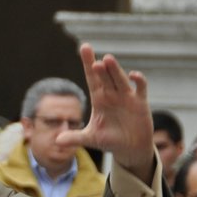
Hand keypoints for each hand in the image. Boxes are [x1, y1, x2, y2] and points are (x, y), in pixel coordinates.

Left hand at [73, 43, 155, 180]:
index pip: (92, 78)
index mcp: (99, 98)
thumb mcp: (91, 139)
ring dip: (115, 70)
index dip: (88, 63)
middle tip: (95, 60)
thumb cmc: (110, 140)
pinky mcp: (140, 102)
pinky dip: (139, 81)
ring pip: (120, 79)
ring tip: (108, 60)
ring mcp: (126, 96)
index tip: (85, 48)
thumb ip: (75, 138)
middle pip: (105, 77)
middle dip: (100, 68)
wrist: (130, 148)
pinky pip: (140, 88)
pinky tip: (133, 76)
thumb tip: (56, 141)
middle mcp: (112, 94)